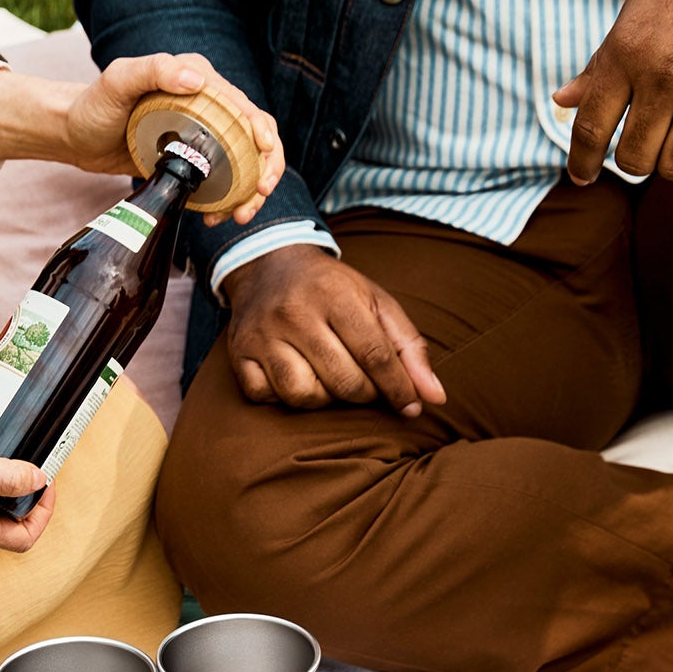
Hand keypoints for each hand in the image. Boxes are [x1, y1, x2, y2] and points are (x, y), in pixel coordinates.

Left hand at [64, 53, 285, 224]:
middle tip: (259, 195)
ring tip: (240, 214)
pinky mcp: (191, 158)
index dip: (263, 133)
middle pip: (254, 136)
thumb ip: (154, 70)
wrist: (76, 135)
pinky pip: (221, 179)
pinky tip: (216, 216)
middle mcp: (207, 104)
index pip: (245, 107)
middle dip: (267, 167)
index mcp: (200, 80)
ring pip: (243, 162)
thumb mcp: (119, 81)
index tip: (264, 157)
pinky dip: (227, 199)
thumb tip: (197, 81)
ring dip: (251, 189)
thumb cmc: (94, 104)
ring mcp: (202, 134)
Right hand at [219, 246, 445, 414]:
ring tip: (331, 380)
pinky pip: (266, 397)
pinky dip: (284, 397)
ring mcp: (262, 335)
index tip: (410, 407)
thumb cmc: (333, 290)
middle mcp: (294, 313)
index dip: (398, 388)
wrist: (269, 265)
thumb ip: (409, 348)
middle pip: (343, 382)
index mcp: (335, 295)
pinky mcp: (239, 353)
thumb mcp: (376, 303)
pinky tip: (297, 377)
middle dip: (365, 393)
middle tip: (366, 384)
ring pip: (303, 396)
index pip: (375, 355)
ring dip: (325, 398)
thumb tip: (434, 398)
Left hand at [553, 0, 672, 184]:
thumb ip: (601, 63)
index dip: (581, 161)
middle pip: (633, 158)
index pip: (590, 127)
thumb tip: (561, 102)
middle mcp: (662, 76)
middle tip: (642, 148)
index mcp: (626, 52)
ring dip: (670, 166)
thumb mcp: (637, 11)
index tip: (582, 177)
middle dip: (632, 162)